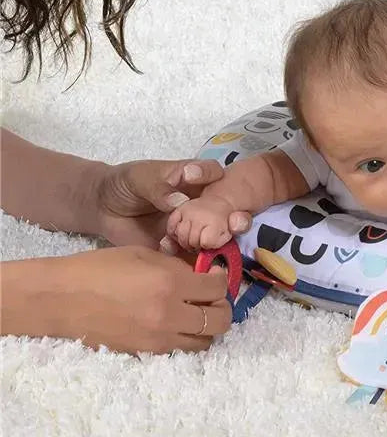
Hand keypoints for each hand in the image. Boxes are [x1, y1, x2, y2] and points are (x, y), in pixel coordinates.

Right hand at [2, 246, 231, 353]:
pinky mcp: (145, 354)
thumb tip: (199, 274)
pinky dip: (186, 339)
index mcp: (170, 282)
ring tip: (195, 312)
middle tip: (211, 297)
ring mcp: (158, 338)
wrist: (61, 300)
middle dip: (222, 307)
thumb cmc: (100, 268)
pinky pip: (180, 350)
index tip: (214, 274)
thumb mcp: (143, 254)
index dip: (221, 279)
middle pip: (219, 320)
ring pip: (204, 342)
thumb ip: (176, 265)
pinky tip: (176, 325)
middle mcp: (170, 313)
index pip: (217, 288)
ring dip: (207, 327)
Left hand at [95, 159, 251, 249]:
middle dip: (233, 213)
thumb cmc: (125, 183)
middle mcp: (198, 202)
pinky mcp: (179, 250)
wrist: (102, 208)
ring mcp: (191, 227)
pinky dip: (197, 262)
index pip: (212, 173)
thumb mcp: (140, 177)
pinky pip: (194, 257)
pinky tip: (192, 263)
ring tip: (215, 243)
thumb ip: (159, 187)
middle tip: (234, 221)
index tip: (194, 178)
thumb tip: (179, 201)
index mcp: (193, 179)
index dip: (210, 176)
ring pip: (215, 234)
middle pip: (224, 207)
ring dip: (222, 239)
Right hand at [167, 194, 235, 251]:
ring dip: (186, 242)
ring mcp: (186, 211)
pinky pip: (170, 227)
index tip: (215, 242)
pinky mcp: (177, 210)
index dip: (211, 245)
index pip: (207, 242)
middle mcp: (199, 212)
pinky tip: (185, 234)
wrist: (222, 201)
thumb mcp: (241, 221)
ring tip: (196, 239)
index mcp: (216, 217)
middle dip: (198, 246)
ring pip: (180, 236)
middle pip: (192, 241)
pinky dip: (175, 233)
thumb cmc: (230, 217)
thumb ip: (241, 223)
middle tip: (204, 243)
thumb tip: (235, 223)